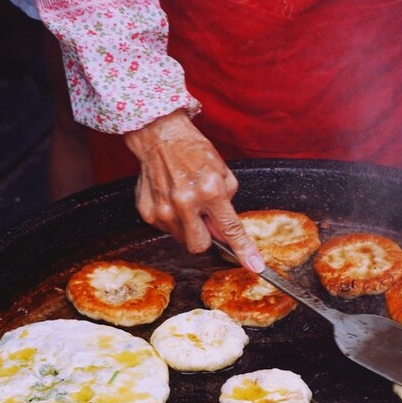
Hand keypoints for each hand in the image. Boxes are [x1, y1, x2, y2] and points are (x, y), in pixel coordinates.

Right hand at [123, 111, 263, 271]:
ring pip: (182, 239)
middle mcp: (185, 203)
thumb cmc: (194, 152)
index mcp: (210, 191)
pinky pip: (166, 229)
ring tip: (186, 202)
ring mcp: (163, 209)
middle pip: (200, 246)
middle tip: (204, 218)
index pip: (230, 228)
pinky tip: (171, 199)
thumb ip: (228, 204)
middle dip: (205, 237)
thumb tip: (225, 232)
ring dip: (188, 226)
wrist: (160, 136)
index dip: (243, 250)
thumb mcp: (223, 173)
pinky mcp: (147, 211)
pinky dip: (172, 220)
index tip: (254, 266)